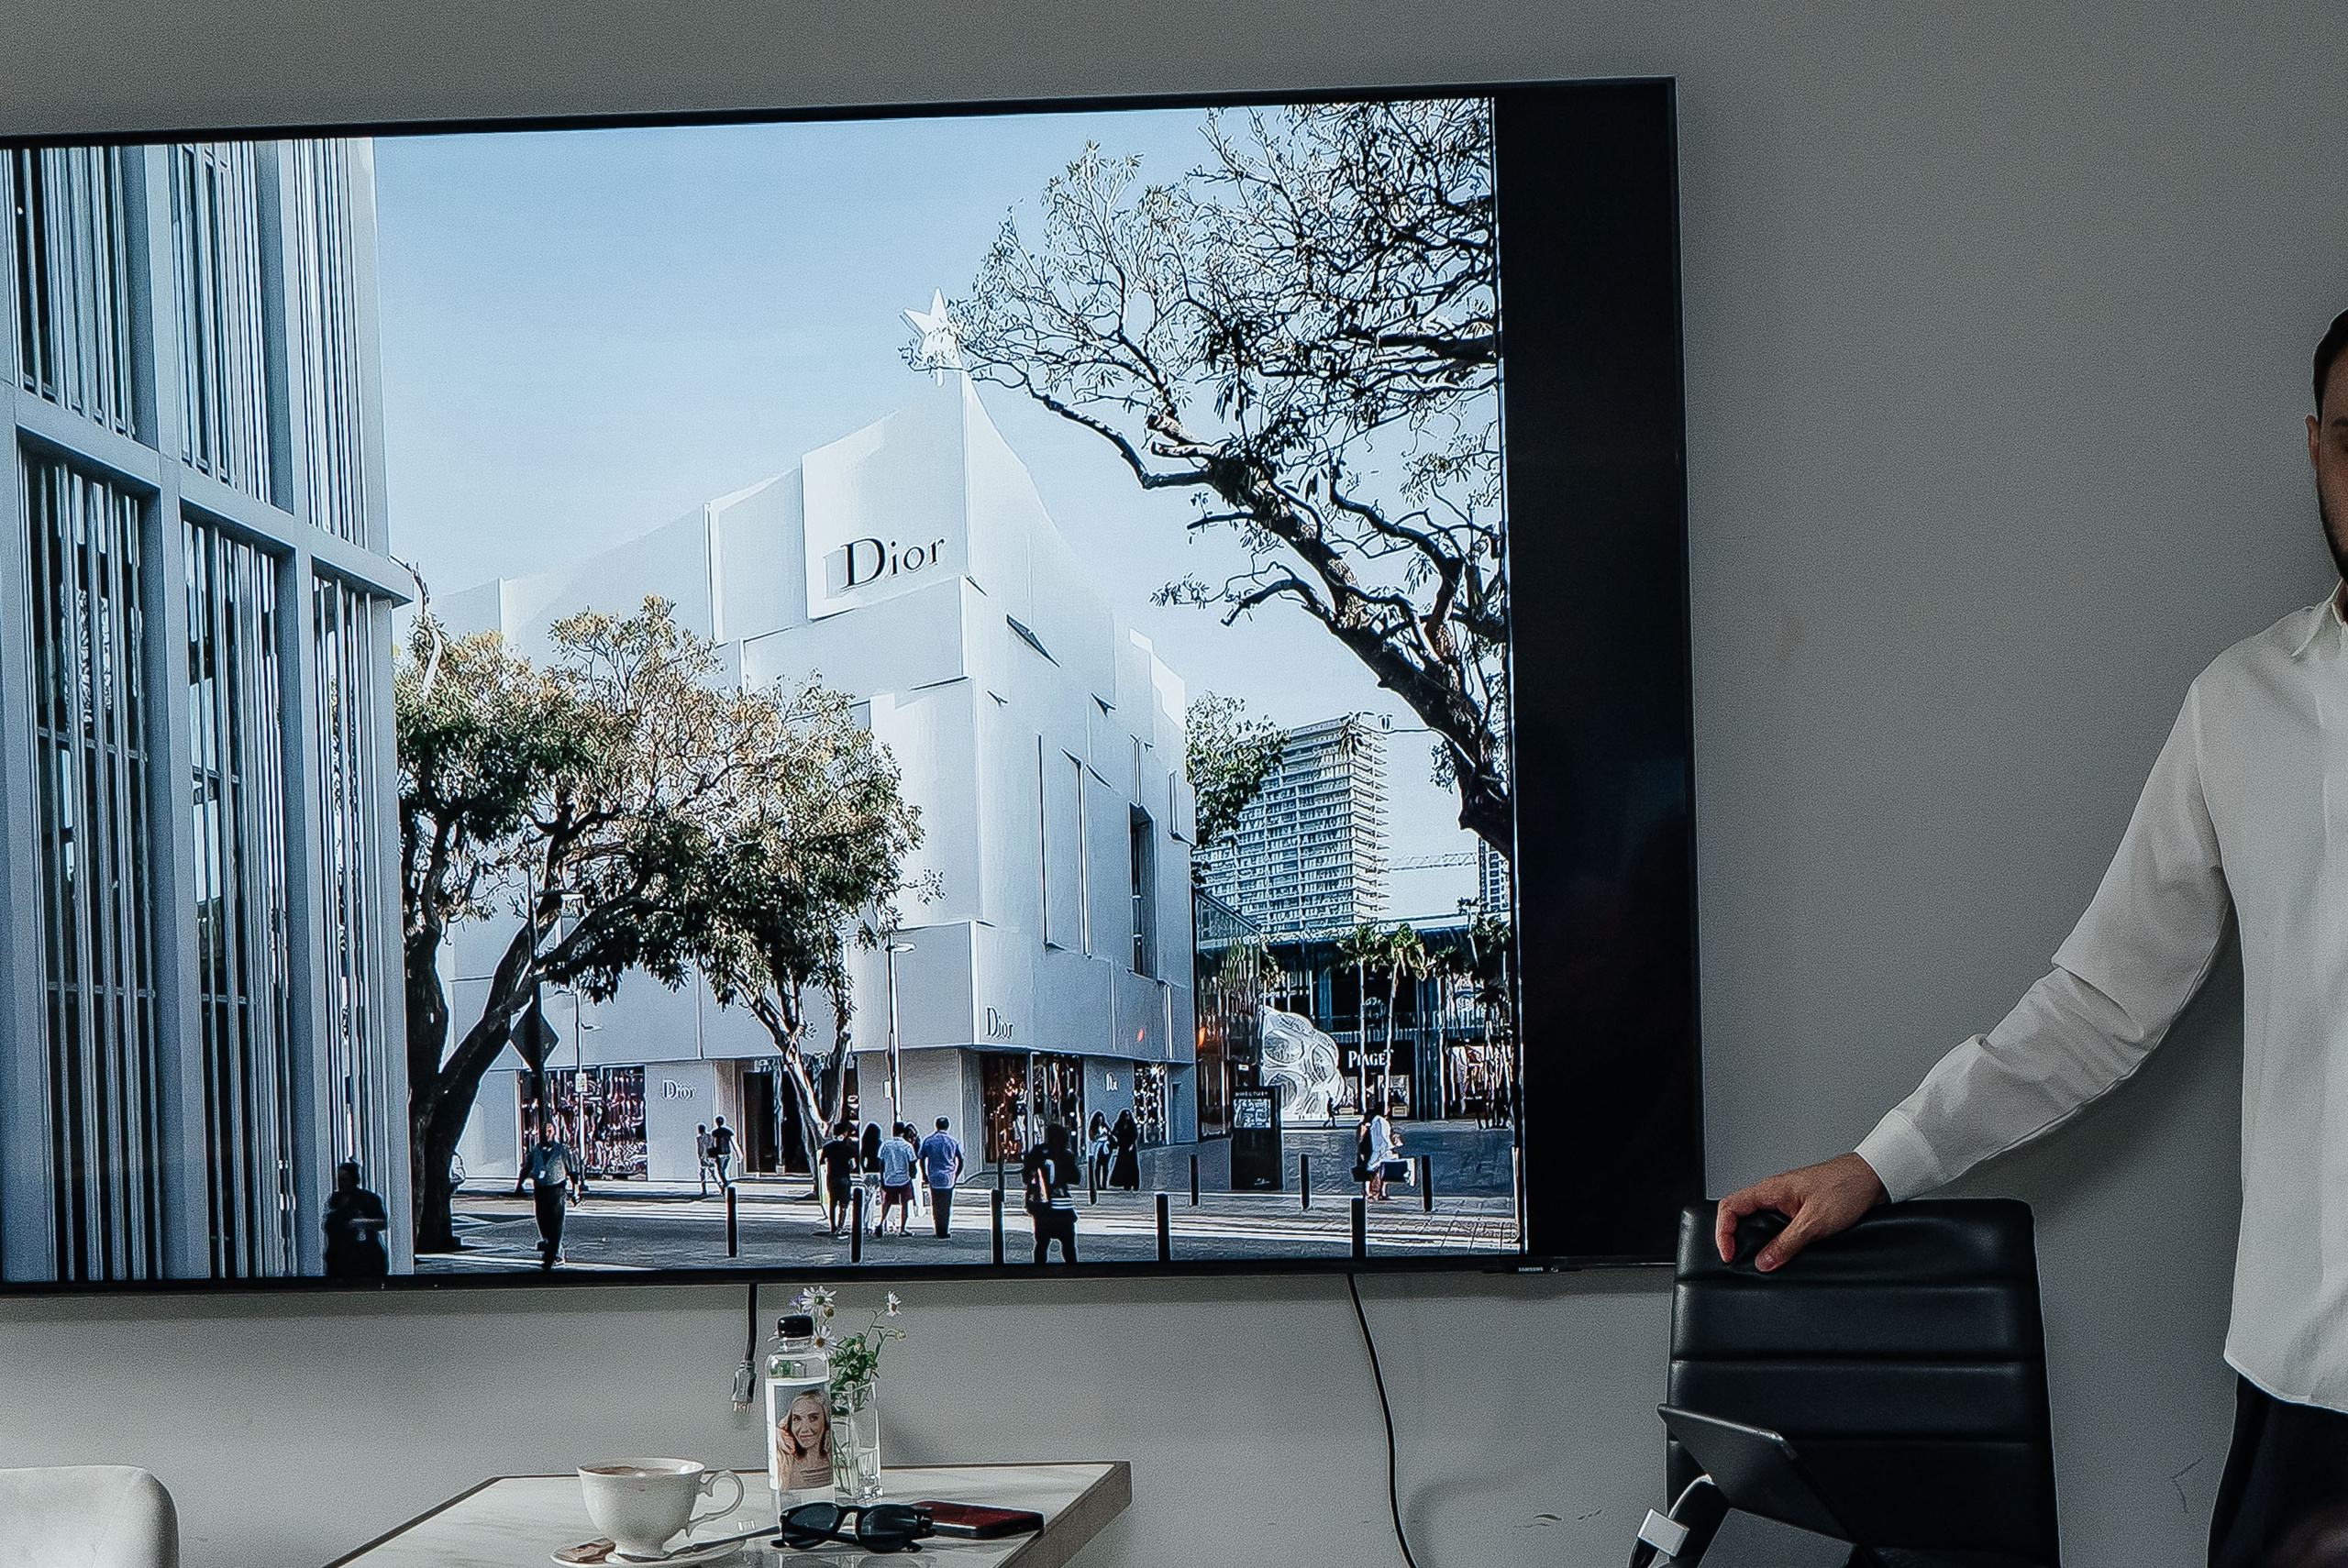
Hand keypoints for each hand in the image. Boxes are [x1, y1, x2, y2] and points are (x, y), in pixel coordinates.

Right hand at [1714, 1152, 1886, 1270]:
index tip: (1729, 1254)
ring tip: (1758, 1260)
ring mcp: (1786, 1200)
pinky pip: (1776, 1223)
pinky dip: (1773, 1239)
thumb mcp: (1814, 1223)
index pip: (1730, 1207)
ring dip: (1755, 1240)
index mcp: (1770, 1190)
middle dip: (1733, 1237)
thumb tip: (1763, 1262)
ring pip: (1758, 1220)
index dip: (1723, 1232)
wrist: (1873, 1178)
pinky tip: (1781, 1251)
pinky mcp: (1800, 1208)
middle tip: (1737, 1259)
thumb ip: (1786, 1244)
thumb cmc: (1846, 1188)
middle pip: (1739, 1213)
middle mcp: (1774, 1193)